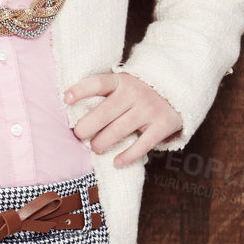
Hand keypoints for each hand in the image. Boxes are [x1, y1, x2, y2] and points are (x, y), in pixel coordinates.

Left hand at [64, 70, 183, 166]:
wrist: (177, 90)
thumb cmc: (139, 92)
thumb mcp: (123, 84)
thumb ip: (105, 95)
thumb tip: (74, 115)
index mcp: (121, 81)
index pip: (98, 83)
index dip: (80, 90)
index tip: (66, 99)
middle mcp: (134, 93)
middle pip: (104, 113)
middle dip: (86, 127)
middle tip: (79, 134)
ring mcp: (149, 110)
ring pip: (119, 131)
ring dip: (102, 143)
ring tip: (95, 148)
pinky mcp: (162, 125)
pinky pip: (142, 145)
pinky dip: (127, 156)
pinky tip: (116, 162)